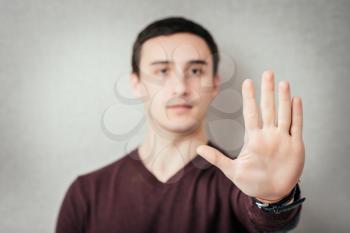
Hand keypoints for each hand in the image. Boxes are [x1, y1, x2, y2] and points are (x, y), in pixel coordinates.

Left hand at [197, 70, 304, 202]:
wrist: (271, 194)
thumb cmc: (251, 182)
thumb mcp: (232, 171)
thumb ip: (216, 159)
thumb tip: (198, 148)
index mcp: (253, 138)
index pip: (251, 113)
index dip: (250, 97)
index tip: (247, 82)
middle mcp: (268, 135)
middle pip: (268, 108)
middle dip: (267, 91)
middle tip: (268, 73)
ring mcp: (282, 139)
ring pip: (283, 114)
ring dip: (284, 99)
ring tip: (283, 82)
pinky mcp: (295, 147)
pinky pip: (296, 127)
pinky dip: (297, 114)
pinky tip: (296, 100)